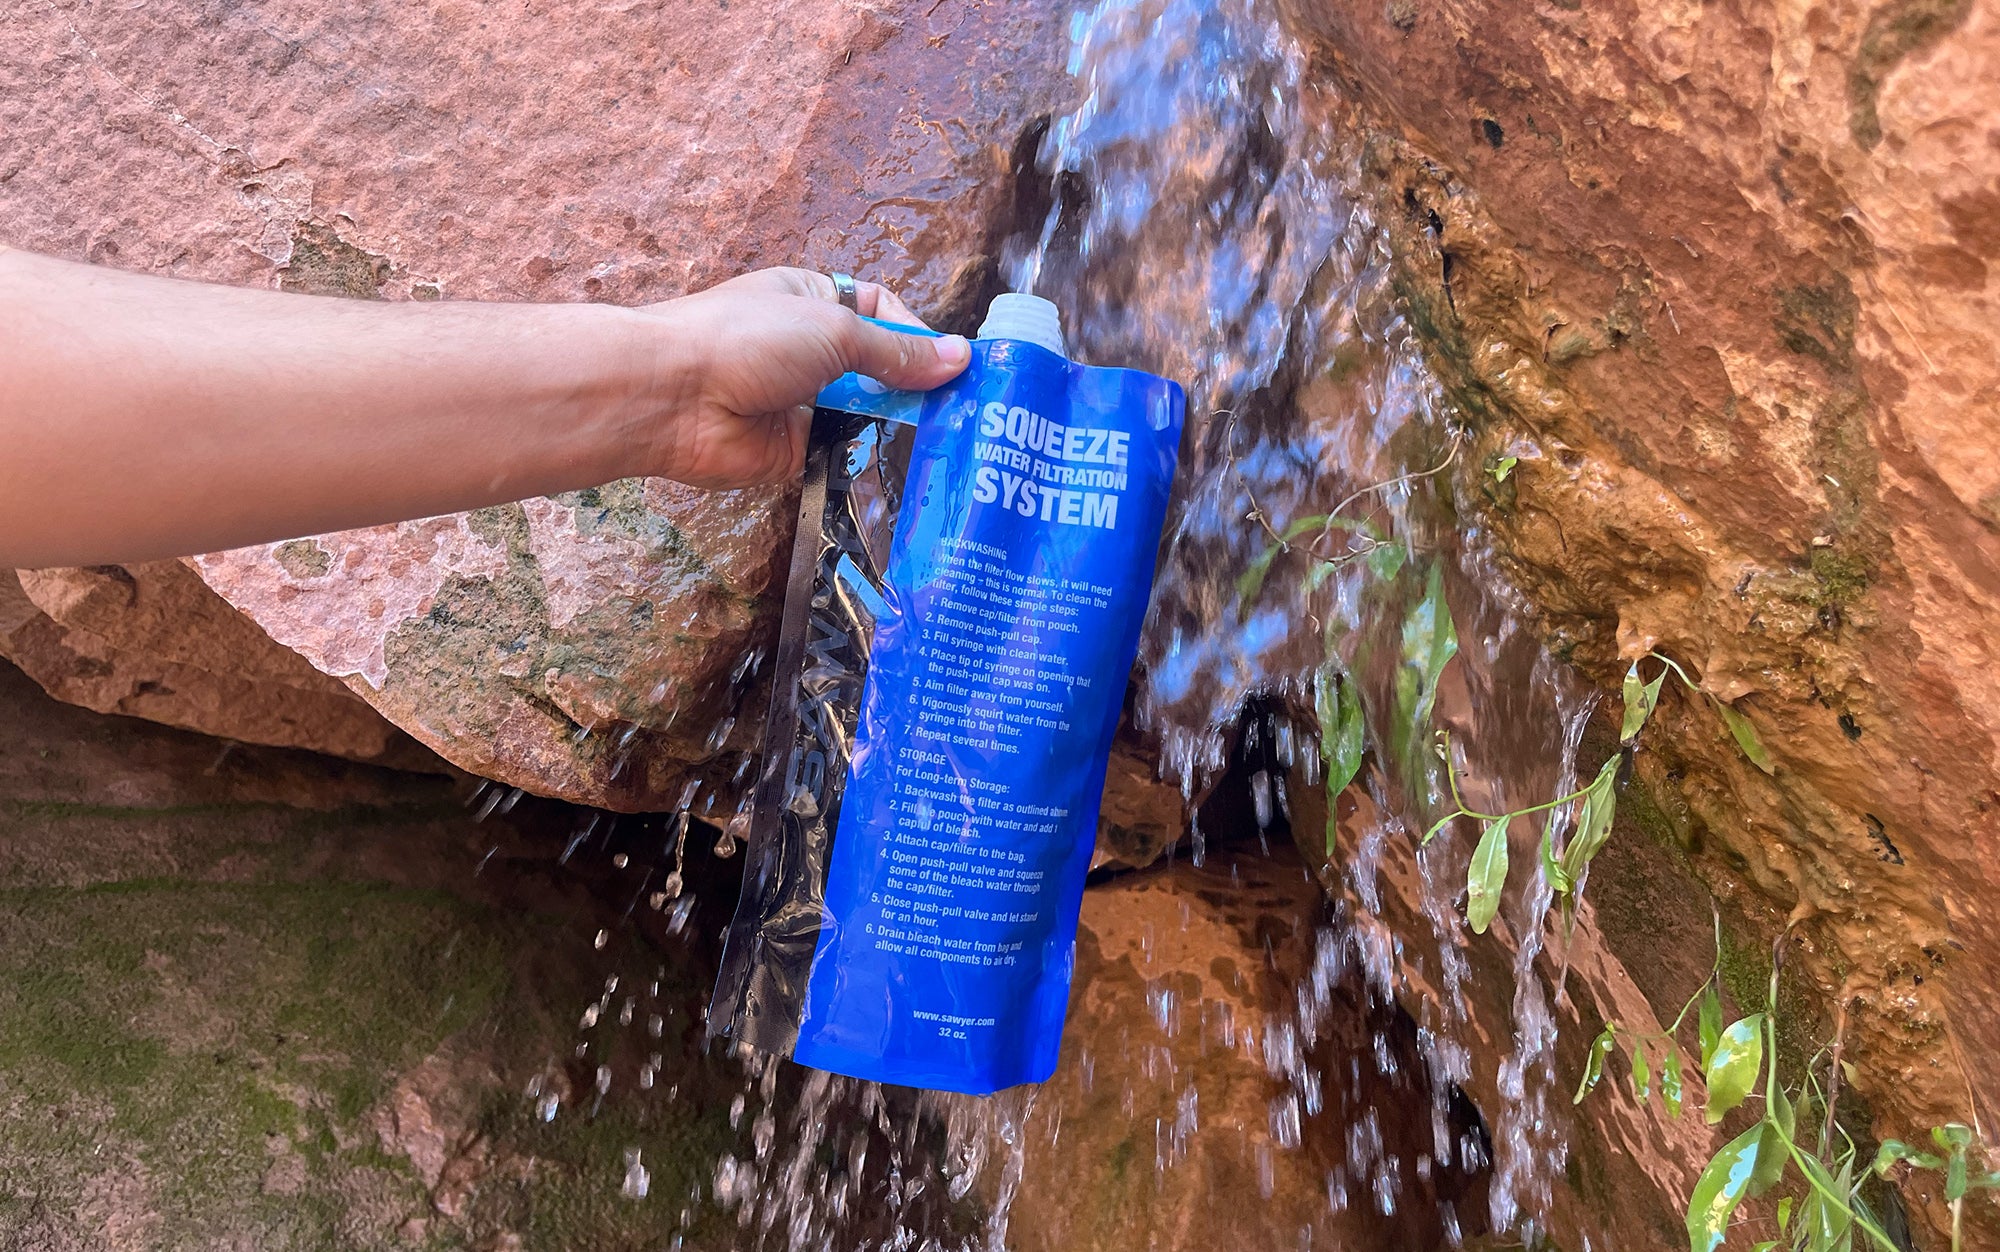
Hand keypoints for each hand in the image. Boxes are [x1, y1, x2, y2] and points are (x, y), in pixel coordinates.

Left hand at [637, 267, 969, 488]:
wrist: (673, 396)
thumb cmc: (749, 338)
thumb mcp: (834, 329)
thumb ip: (896, 352)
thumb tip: (958, 358)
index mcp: (815, 300)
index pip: (882, 312)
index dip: (918, 336)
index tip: (954, 366)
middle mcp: (810, 350)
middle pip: (879, 369)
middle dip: (917, 389)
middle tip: (964, 416)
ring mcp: (803, 401)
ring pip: (866, 415)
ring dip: (899, 428)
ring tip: (948, 447)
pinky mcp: (796, 450)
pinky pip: (844, 455)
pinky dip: (871, 462)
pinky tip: (908, 473)